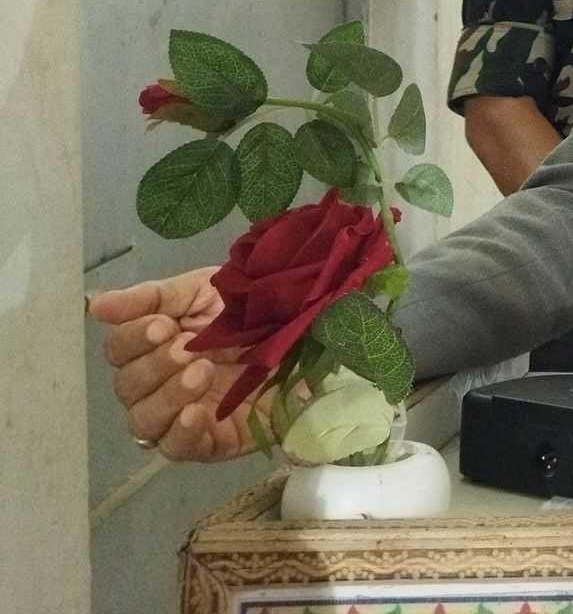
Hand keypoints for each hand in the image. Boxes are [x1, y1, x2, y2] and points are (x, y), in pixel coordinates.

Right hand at [88, 268, 260, 462]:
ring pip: (143, 421)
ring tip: (202, 373)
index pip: (118, 351)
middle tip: (187, 349)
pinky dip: (181, 430)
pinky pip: (176, 448)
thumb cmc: (253, 311)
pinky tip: (199, 410)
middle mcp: (158, 385)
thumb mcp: (205, 291)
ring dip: (168, 396)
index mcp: (154, 346)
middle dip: (153, 366)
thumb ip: (151, 297)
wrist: (310, 336)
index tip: (162, 325)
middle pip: (127, 387)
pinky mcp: (209, 443)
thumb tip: (95, 305)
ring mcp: (180, 416)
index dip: (131, 340)